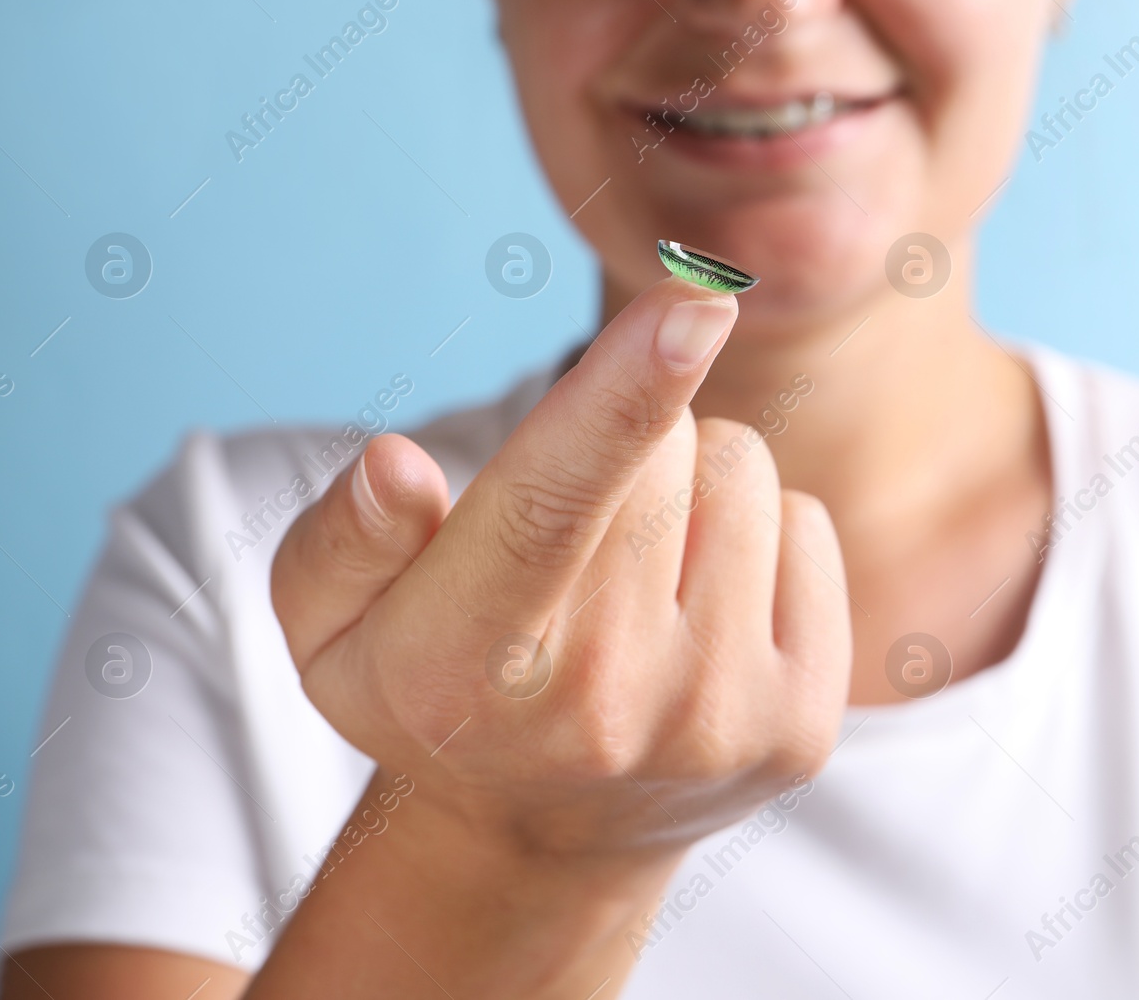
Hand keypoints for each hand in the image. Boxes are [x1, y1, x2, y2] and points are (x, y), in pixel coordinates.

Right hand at [271, 277, 851, 861]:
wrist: (543, 835)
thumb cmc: (431, 685)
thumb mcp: (330, 629)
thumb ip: (342, 543)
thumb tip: (396, 467)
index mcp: (467, 663)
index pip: (548, 508)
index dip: (621, 397)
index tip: (695, 302)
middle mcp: (604, 706)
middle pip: (665, 451)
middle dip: (625, 442)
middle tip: (580, 533)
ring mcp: (716, 724)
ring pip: (743, 474)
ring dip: (692, 486)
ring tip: (641, 567)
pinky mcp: (802, 726)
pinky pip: (808, 528)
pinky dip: (757, 539)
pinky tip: (702, 608)